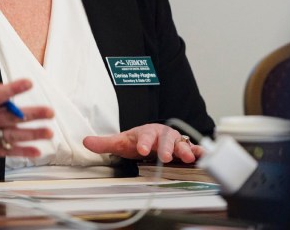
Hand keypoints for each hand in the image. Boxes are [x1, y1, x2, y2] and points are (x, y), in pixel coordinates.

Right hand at [0, 29, 53, 159]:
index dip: (12, 89)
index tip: (28, 83)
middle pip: (10, 117)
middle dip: (31, 115)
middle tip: (49, 112)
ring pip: (11, 136)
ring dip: (31, 134)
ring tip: (48, 131)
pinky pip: (5, 151)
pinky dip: (22, 152)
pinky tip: (36, 151)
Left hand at [83, 123, 203, 163]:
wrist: (153, 137)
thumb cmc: (138, 140)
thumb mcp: (121, 142)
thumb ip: (104, 143)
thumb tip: (85, 142)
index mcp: (146, 132)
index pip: (144, 135)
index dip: (143, 142)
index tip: (142, 149)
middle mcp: (161, 135)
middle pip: (165, 139)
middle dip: (166, 147)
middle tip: (166, 156)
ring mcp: (174, 140)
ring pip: (180, 143)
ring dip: (184, 149)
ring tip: (188, 157)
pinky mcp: (184, 147)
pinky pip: (193, 148)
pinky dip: (198, 151)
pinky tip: (203, 155)